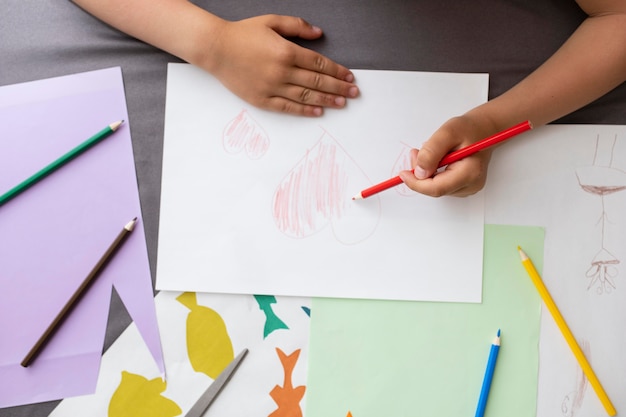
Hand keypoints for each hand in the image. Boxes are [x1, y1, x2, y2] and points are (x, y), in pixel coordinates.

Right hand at [203, 14, 358, 116]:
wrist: (215, 48)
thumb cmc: (243, 33)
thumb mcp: (271, 21)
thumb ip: (297, 26)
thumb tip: (319, 34)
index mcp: (286, 51)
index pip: (319, 64)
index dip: (337, 71)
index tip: (350, 76)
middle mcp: (281, 71)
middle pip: (317, 82)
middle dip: (339, 88)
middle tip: (354, 93)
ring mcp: (271, 87)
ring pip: (306, 96)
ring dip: (327, 100)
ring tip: (342, 103)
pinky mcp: (262, 99)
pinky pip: (288, 107)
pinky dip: (305, 110)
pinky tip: (319, 111)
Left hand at [398, 115, 496, 196]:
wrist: (483, 129)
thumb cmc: (469, 129)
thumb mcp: (447, 132)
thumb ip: (432, 152)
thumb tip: (419, 172)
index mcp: (470, 172)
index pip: (437, 188)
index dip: (416, 183)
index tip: (403, 174)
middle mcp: (471, 184)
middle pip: (435, 189)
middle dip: (419, 174)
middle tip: (415, 153)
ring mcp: (467, 187)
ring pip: (435, 187)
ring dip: (426, 172)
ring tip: (430, 151)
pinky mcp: (463, 186)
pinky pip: (440, 184)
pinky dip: (432, 173)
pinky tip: (437, 159)